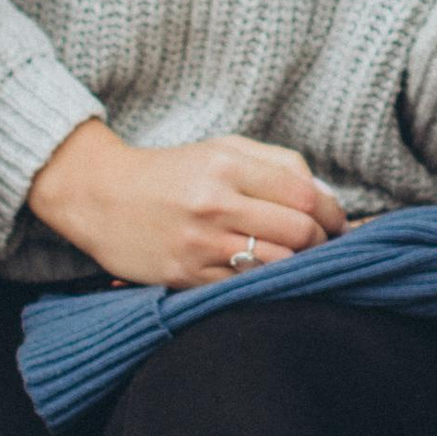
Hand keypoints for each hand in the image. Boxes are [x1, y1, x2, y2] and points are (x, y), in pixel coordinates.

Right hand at [25, 121, 347, 287]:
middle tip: (323, 246)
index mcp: (226, 166)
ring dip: (298, 267)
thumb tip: (325, 196)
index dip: (332, 213)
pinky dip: (264, 283)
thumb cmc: (171, 172)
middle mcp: (214, 203)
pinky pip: (244, 287)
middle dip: (321, 242)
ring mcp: (199, 243)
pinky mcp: (185, 275)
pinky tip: (265, 275)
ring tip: (299, 261)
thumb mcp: (221, 149)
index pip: (304, 195)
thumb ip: (277, 164)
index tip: (337, 223)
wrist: (99, 196)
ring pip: (276, 264)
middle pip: (298, 232)